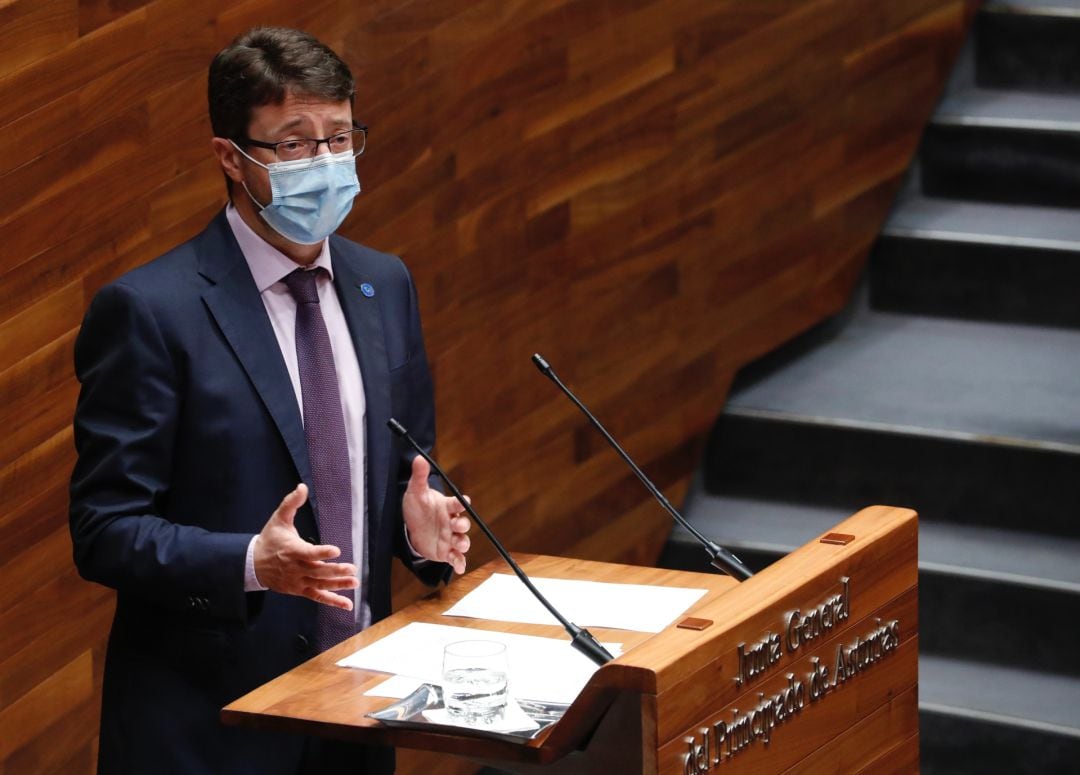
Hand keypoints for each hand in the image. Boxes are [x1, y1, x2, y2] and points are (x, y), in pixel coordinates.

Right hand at [253, 484, 357, 609]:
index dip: (322, 552)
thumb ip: (291, 503)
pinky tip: (348, 605)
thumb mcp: (278, 519)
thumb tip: (302, 487)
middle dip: (335, 571)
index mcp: (292, 550)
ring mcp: (298, 581)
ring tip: (355, 583)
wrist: (252, 564)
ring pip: (320, 585)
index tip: (335, 550)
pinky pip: (317, 597)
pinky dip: (332, 601)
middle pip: (318, 571)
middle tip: (352, 569)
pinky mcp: (300, 590)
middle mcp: (296, 568)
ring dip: (338, 586)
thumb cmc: (270, 540)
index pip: (309, 553)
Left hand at [402, 456, 471, 573]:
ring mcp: (450, 538)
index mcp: (447, 507)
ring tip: (460, 546)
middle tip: (459, 526)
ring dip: (463, 544)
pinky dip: (459, 563)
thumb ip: (419, 476)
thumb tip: (418, 458)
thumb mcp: (415, 492)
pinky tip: (459, 567)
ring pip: (462, 541)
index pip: (457, 504)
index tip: (463, 502)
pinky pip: (456, 558)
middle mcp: (451, 522)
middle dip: (463, 525)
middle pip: (463, 524)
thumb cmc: (417, 507)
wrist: (411, 526)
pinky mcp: (446, 551)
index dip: (461, 503)